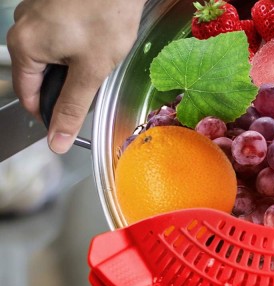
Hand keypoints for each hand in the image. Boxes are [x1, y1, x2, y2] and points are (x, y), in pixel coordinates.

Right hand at [7, 0, 145, 153]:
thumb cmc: (106, 14)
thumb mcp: (90, 73)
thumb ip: (72, 109)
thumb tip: (57, 140)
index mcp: (24, 46)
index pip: (28, 96)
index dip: (50, 115)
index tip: (69, 124)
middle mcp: (22, 26)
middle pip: (38, 76)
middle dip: (64, 89)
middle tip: (93, 88)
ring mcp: (35, 12)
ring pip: (50, 57)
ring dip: (71, 68)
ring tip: (96, 60)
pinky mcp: (51, 5)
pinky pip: (57, 37)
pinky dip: (74, 48)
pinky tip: (94, 43)